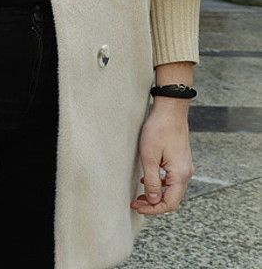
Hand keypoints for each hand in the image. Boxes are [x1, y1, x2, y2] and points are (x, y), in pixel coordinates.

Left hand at [131, 98, 192, 214]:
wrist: (170, 111)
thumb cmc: (158, 131)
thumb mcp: (150, 157)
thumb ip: (152, 181)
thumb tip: (153, 201)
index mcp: (180, 175)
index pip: (170, 203)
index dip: (153, 209)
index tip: (137, 207)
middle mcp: (186, 174)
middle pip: (172, 198)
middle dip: (153, 204)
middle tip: (135, 204)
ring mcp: (184, 167)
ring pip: (171, 190)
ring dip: (156, 195)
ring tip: (139, 196)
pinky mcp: (180, 161)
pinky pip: (171, 180)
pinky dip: (160, 185)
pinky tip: (146, 181)